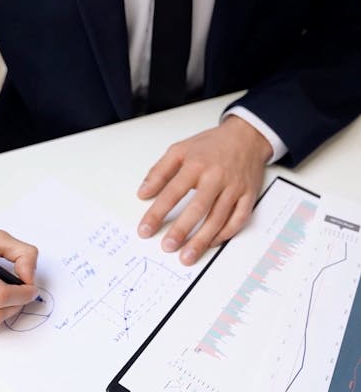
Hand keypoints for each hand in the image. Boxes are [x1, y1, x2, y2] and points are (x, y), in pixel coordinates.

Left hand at [137, 116, 271, 264]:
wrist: (247, 136)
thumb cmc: (212, 144)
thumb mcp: (180, 149)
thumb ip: (159, 172)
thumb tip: (143, 193)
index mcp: (196, 164)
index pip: (172, 192)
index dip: (157, 213)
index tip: (145, 229)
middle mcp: (216, 177)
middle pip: (198, 208)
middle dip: (181, 230)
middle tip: (168, 247)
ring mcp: (234, 187)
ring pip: (218, 218)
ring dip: (202, 239)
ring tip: (187, 255)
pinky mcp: (249, 195)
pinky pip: (239, 219)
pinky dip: (225, 233)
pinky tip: (211, 242)